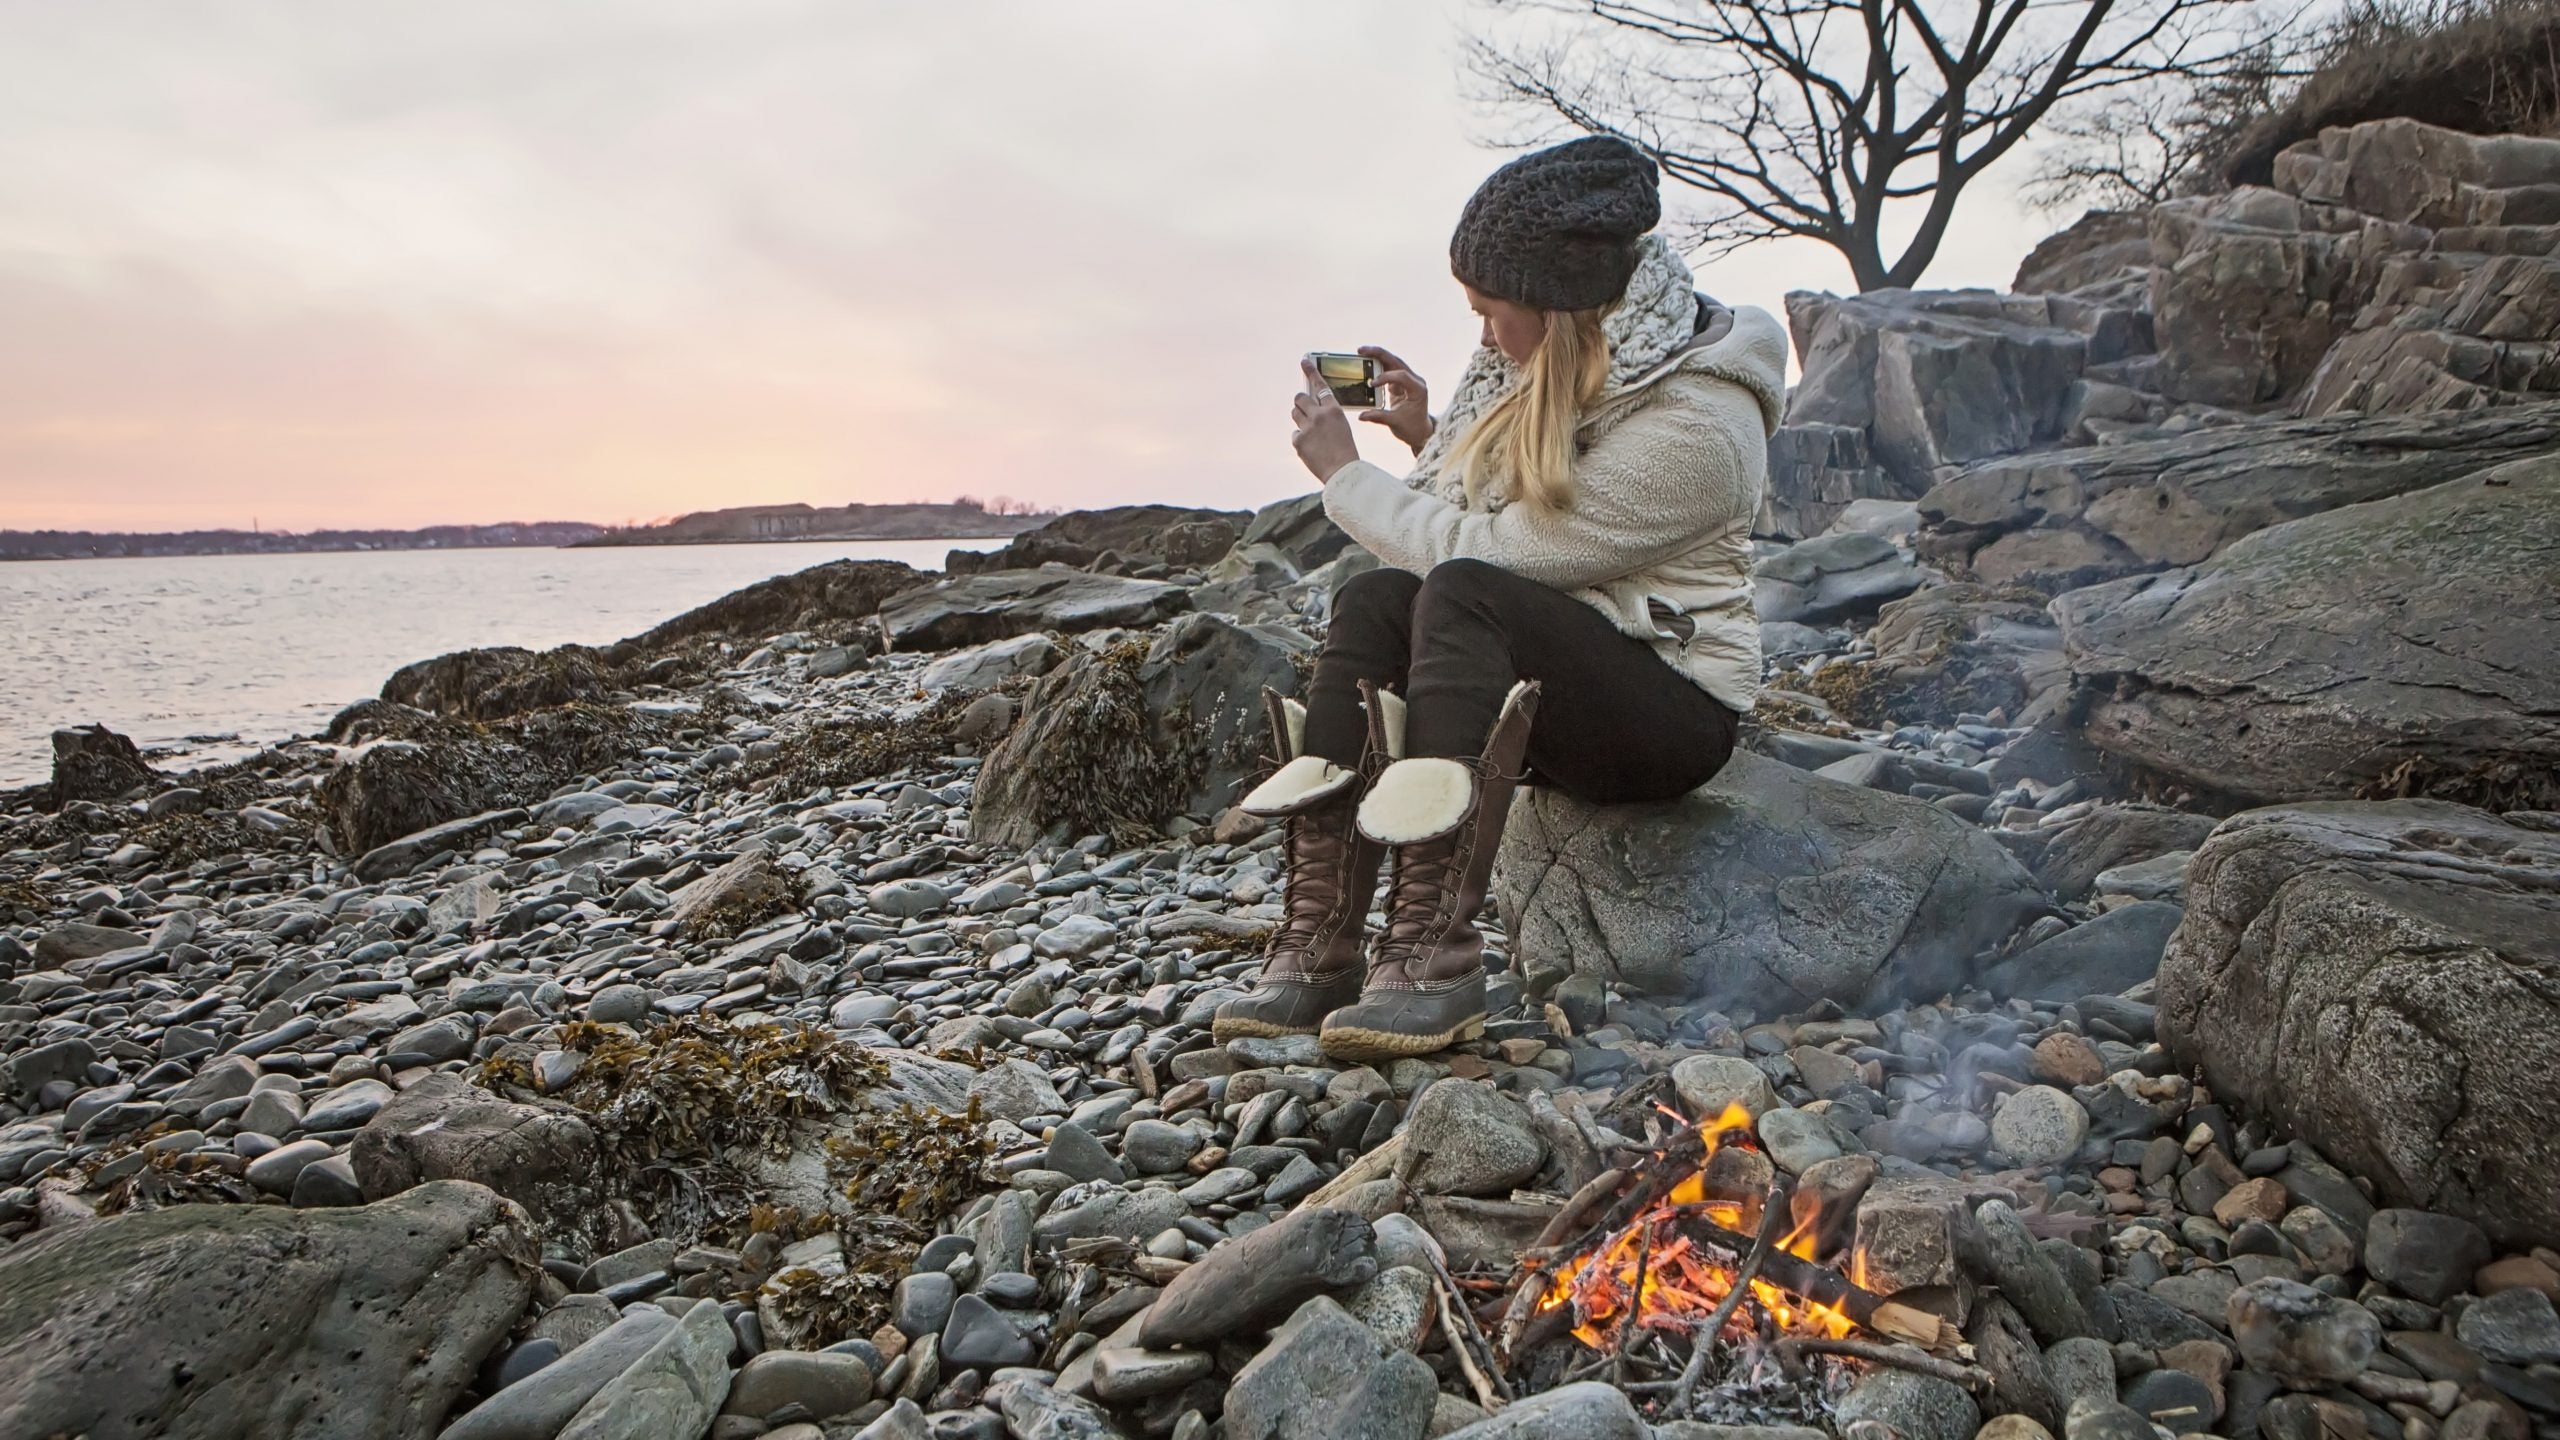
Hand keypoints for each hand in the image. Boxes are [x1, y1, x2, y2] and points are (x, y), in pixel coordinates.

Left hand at [1292, 358, 1358, 482]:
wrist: (1342, 472)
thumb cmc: (1345, 449)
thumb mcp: (1341, 426)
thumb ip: (1327, 415)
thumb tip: (1311, 407)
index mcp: (1334, 410)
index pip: (1320, 386)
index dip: (1311, 372)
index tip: (1304, 361)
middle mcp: (1319, 415)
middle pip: (1300, 397)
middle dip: (1300, 401)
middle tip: (1304, 407)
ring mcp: (1307, 428)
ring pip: (1295, 413)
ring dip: (1300, 418)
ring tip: (1311, 430)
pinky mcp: (1298, 441)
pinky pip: (1296, 434)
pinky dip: (1301, 439)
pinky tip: (1312, 448)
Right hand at [1355, 345, 1431, 453]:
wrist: (1419, 432)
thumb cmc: (1411, 428)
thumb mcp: (1395, 423)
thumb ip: (1379, 417)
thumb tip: (1361, 416)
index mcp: (1418, 389)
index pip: (1401, 375)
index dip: (1385, 377)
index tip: (1371, 384)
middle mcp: (1415, 380)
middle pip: (1396, 361)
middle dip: (1379, 354)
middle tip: (1361, 350)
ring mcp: (1408, 380)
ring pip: (1392, 362)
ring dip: (1377, 356)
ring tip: (1361, 352)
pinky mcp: (1401, 382)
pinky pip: (1389, 369)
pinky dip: (1377, 365)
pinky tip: (1366, 362)